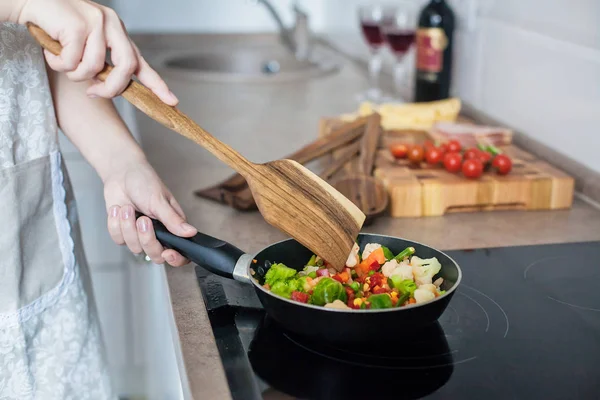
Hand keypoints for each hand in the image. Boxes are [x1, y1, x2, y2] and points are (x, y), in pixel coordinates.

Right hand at [14, 0, 177, 104]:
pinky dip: (59, 63)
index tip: (172, 100)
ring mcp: (97, 22)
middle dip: (111, 88)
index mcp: (116, 32)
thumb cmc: (56, 28)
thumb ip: (101, 63)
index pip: (140, 61)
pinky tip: (50, 50)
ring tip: (60, 60)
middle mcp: (111, 24)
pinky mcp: (79, 24)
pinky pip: (73, 62)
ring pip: (94, 68)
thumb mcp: (85, 46)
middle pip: (126, 67)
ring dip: (74, 73)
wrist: (29, 3)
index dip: (156, 83)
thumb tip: (107, 88)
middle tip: (93, 93)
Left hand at [103, 158, 195, 266]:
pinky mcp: (123, 232)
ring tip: (128, 208)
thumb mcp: (159, 200)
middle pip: (155, 254)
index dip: (176, 259)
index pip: (180, 252)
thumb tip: (191, 232)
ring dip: (128, 226)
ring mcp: (139, 234)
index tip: (168, 253)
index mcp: (172, 226)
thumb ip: (173, 220)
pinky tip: (119, 209)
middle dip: (146, 238)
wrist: (121, 173)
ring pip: (134, 248)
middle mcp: (158, 233)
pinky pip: (119, 240)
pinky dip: (116, 224)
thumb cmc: (144, 181)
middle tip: (143, 219)